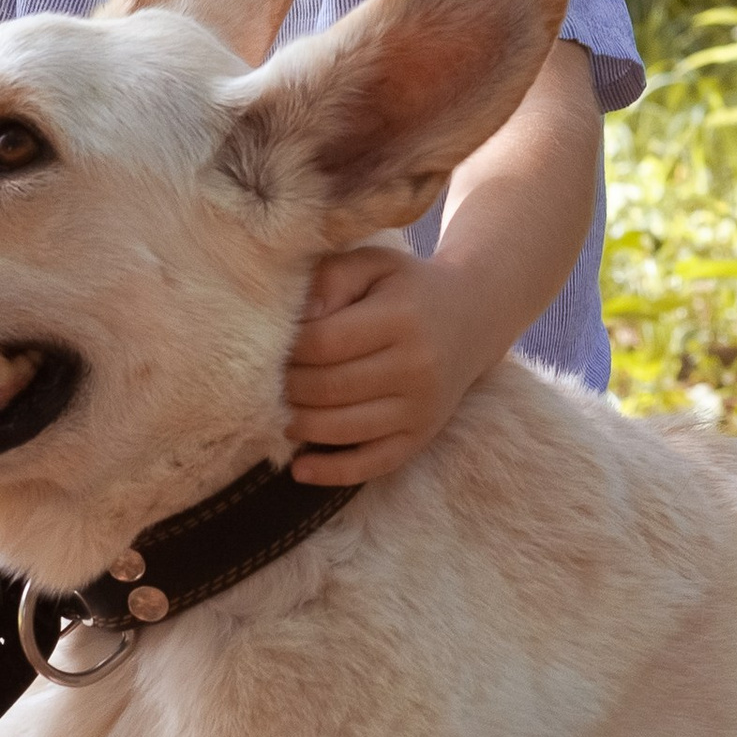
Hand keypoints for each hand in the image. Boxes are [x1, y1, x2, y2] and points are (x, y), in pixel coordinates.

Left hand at [284, 246, 490, 487]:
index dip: (288, 349)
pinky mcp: (423, 436)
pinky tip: (300, 468)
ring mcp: (422, 407)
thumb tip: (299, 318)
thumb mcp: (374, 264)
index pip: (326, 342)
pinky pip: (373, 463)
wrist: (472, 317)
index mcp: (402, 317)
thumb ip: (332, 278)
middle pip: (330, 388)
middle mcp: (417, 366)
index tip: (269, 346)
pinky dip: (332, 473)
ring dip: (300, 425)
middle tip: (264, 382)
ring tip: (279, 412)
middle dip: (287, 388)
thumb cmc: (407, 288)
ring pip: (345, 428)